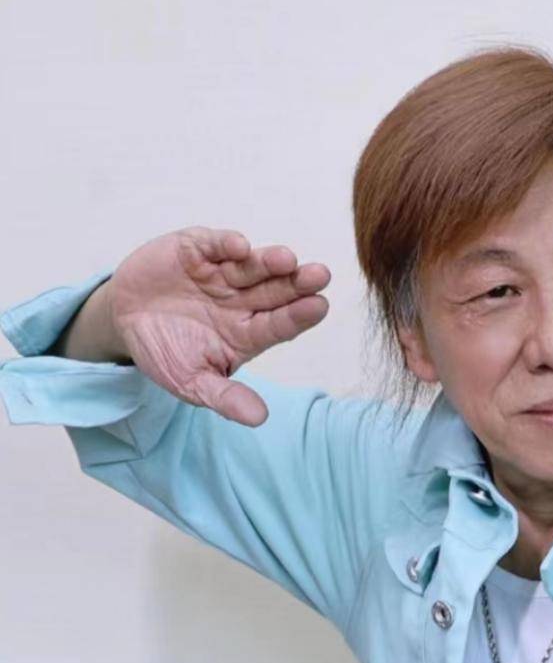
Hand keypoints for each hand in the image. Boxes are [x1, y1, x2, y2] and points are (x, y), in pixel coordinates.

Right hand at [103, 226, 331, 425]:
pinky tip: (239, 246)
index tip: (320, 307)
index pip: (280, 325)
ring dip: (268, 261)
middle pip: (275, 291)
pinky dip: (225, 244)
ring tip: (287, 259)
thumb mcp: (192, 382)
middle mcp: (242, 301)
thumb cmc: (166, 352)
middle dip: (297, 283)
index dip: (299, 316)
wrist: (123, 321)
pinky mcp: (195, 250)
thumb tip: (260, 419)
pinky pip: (213, 245)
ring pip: (251, 266)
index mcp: (248, 333)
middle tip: (320, 275)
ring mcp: (221, 274)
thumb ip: (224, 397)